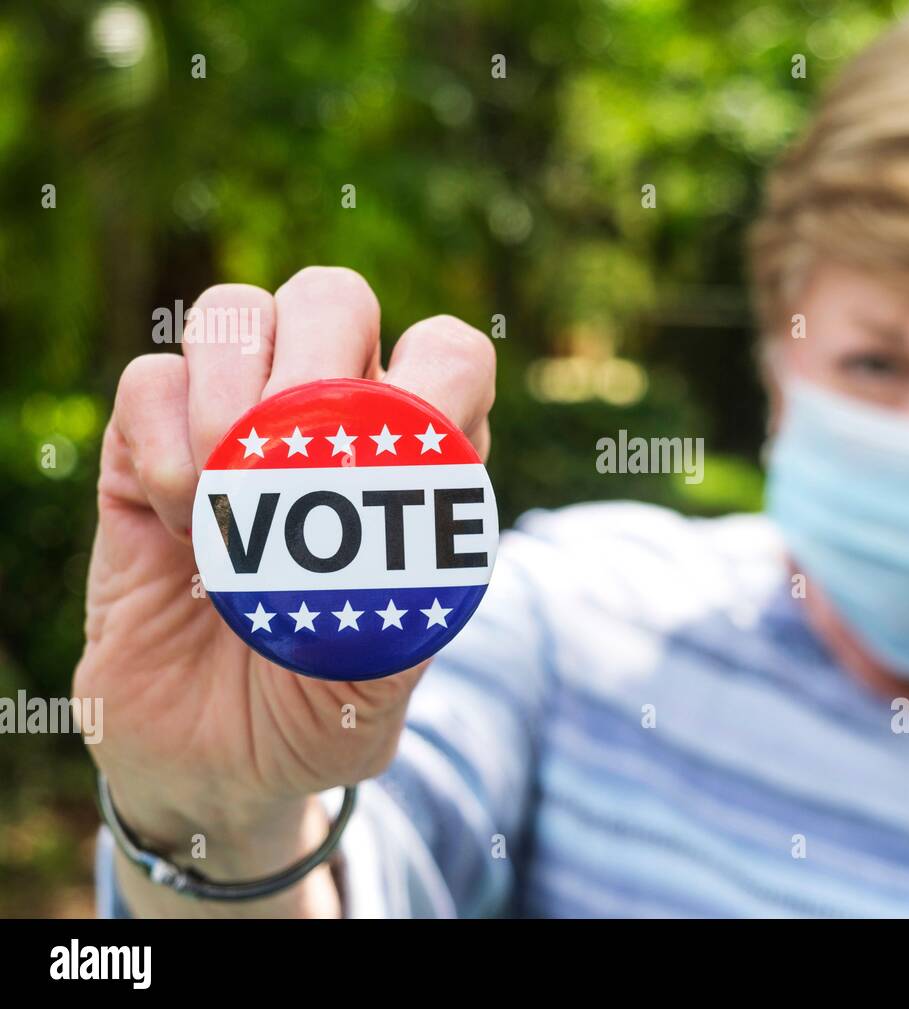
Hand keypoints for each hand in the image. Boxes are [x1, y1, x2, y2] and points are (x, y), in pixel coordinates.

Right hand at [74, 267, 494, 912]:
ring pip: (236, 311)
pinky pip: (148, 379)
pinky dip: (162, 438)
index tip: (400, 463)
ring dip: (230, 392)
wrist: (209, 765)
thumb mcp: (381, 682)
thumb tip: (403, 517)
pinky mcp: (146, 452)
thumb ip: (406, 608)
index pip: (448, 352)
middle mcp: (328, 423)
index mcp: (412, 461)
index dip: (434, 374)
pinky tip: (179, 516)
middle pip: (333, 296)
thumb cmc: (317, 713)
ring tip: (229, 501)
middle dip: (316, 356)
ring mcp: (231, 427)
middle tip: (294, 466)